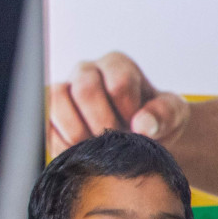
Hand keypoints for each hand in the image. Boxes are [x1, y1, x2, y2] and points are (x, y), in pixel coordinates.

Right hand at [48, 51, 188, 154]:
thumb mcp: (172, 115)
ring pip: (57, 101)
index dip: (129, 113)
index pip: (118, 83)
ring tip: (95, 148)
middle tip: (114, 142)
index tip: (137, 130)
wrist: (137, 140)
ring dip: (77, 131)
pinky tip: (80, 154)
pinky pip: (44, 123)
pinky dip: (61, 143)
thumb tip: (142, 125)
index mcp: (117, 64)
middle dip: (102, 123)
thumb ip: (163, 115)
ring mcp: (64, 91)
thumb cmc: (155, 122)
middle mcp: (86, 71)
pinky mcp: (49, 114)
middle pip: (85, 89)